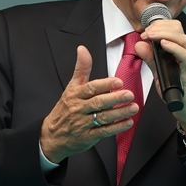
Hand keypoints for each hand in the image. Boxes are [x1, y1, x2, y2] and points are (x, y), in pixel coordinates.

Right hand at [39, 45, 139, 163]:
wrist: (52, 135)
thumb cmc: (65, 108)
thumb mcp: (71, 87)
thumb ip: (81, 68)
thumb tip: (82, 49)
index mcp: (75, 95)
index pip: (90, 88)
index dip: (105, 84)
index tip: (118, 81)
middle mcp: (79, 108)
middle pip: (98, 102)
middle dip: (115, 98)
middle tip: (129, 94)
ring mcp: (83, 123)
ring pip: (103, 117)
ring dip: (120, 112)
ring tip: (133, 107)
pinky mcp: (88, 136)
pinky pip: (104, 131)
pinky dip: (117, 127)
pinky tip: (128, 122)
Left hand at [136, 19, 185, 133]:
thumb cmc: (175, 90)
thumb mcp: (158, 72)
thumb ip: (150, 58)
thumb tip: (140, 44)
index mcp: (178, 51)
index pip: (174, 29)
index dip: (160, 25)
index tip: (146, 29)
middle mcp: (185, 54)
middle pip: (179, 31)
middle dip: (161, 27)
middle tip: (147, 32)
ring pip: (183, 40)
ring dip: (165, 34)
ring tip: (152, 35)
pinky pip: (185, 56)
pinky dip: (174, 48)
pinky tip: (164, 44)